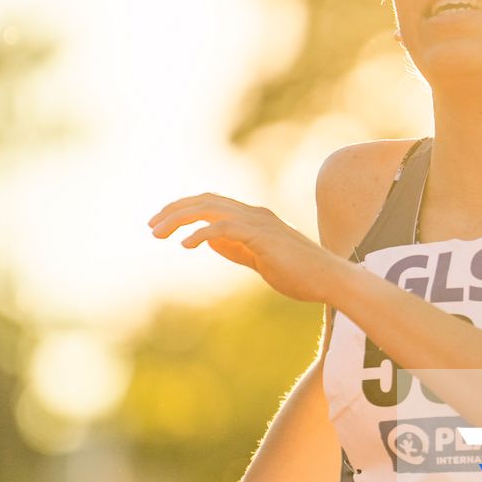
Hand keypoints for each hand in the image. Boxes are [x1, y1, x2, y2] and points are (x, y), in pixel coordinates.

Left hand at [148, 193, 345, 304]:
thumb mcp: (259, 260)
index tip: (161, 225)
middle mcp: (254, 213)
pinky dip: (201, 234)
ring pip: (210, 209)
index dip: (183, 210)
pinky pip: (225, 228)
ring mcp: (259, 222)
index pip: (211, 203)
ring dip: (180, 219)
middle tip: (151, 227)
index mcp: (253, 217)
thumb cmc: (299, 274)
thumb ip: (235, 249)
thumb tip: (208, 241)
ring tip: (159, 234)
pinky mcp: (262, 236)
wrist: (330, 281)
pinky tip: (185, 245)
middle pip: (205, 200)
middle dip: (174, 211)